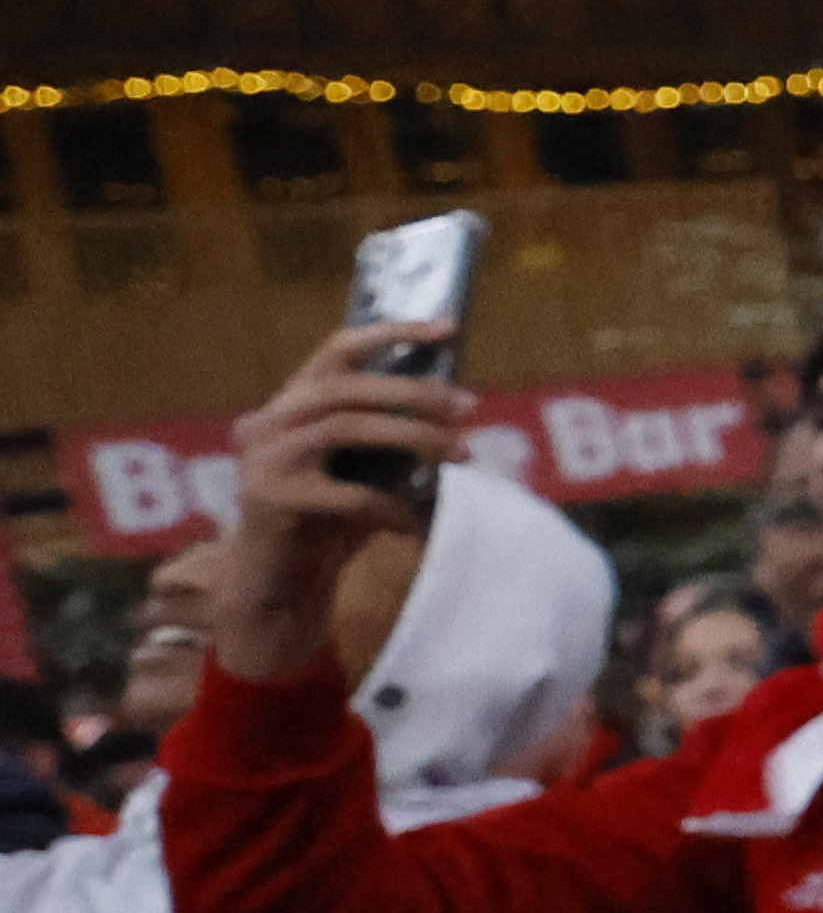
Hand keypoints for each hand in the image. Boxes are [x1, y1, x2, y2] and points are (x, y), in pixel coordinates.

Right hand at [198, 324, 470, 684]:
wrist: (279, 585)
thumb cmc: (329, 522)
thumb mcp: (363, 470)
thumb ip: (391, 434)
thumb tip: (458, 402)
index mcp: (289, 404)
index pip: (337, 349)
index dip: (392, 332)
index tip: (448, 327)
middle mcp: (268, 422)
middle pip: (346, 388)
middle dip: (415, 393)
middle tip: (469, 406)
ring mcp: (263, 460)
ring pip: (345, 428)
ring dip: (413, 437)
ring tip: (461, 452)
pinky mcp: (269, 501)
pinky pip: (348, 495)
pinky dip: (392, 506)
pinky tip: (416, 523)